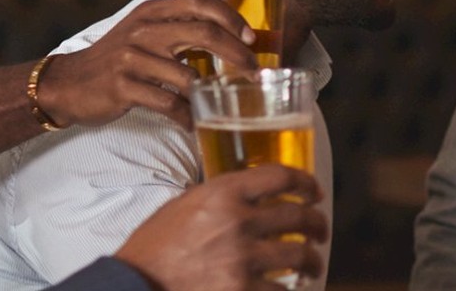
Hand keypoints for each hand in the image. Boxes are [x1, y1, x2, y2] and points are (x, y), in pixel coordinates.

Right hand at [35, 0, 259, 127]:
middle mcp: (143, 29)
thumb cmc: (117, 61)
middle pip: (203, 33)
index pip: (199, 2)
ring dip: (211, 96)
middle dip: (237, 55)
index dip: (231, 17)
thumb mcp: (144, 34)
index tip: (252, 38)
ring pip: (188, 76)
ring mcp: (131, 58)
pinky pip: (168, 104)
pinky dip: (187, 117)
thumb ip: (178, 30)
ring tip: (223, 107)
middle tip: (254, 72)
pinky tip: (194, 124)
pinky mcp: (123, 86)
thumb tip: (230, 41)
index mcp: (152, 12)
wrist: (67, 84)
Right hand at [114, 165, 328, 290]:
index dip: (305, 182)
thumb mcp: (183, 206)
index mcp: (221, 193)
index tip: (314, 192)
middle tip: (319, 232)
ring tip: (311, 265)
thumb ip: (219, 197)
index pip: (280, 176)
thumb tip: (252, 197)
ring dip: (311, 261)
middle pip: (299, 215)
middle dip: (317, 225)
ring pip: (300, 255)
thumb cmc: (153, 248)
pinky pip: (282, 290)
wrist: (135, 285)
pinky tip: (286, 288)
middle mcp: (238, 221)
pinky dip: (287, 289)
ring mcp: (242, 259)